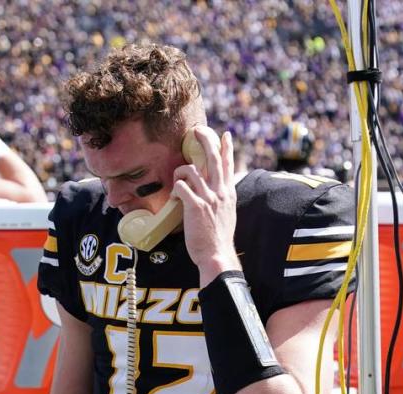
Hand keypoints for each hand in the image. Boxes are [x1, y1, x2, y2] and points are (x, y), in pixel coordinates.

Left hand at [173, 126, 240, 284]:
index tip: (225, 135)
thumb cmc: (218, 238)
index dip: (227, 148)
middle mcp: (220, 192)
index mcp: (228, 193)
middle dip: (205, 140)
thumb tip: (215, 193)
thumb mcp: (227, 214)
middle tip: (197, 130)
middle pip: (213, 158)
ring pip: (192, 170)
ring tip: (178, 183)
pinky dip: (175, 189)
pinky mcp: (195, 206)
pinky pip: (181, 187)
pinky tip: (174, 198)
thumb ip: (221, 200)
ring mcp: (208, 198)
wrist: (216, 254)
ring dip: (180, 173)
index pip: (229, 165)